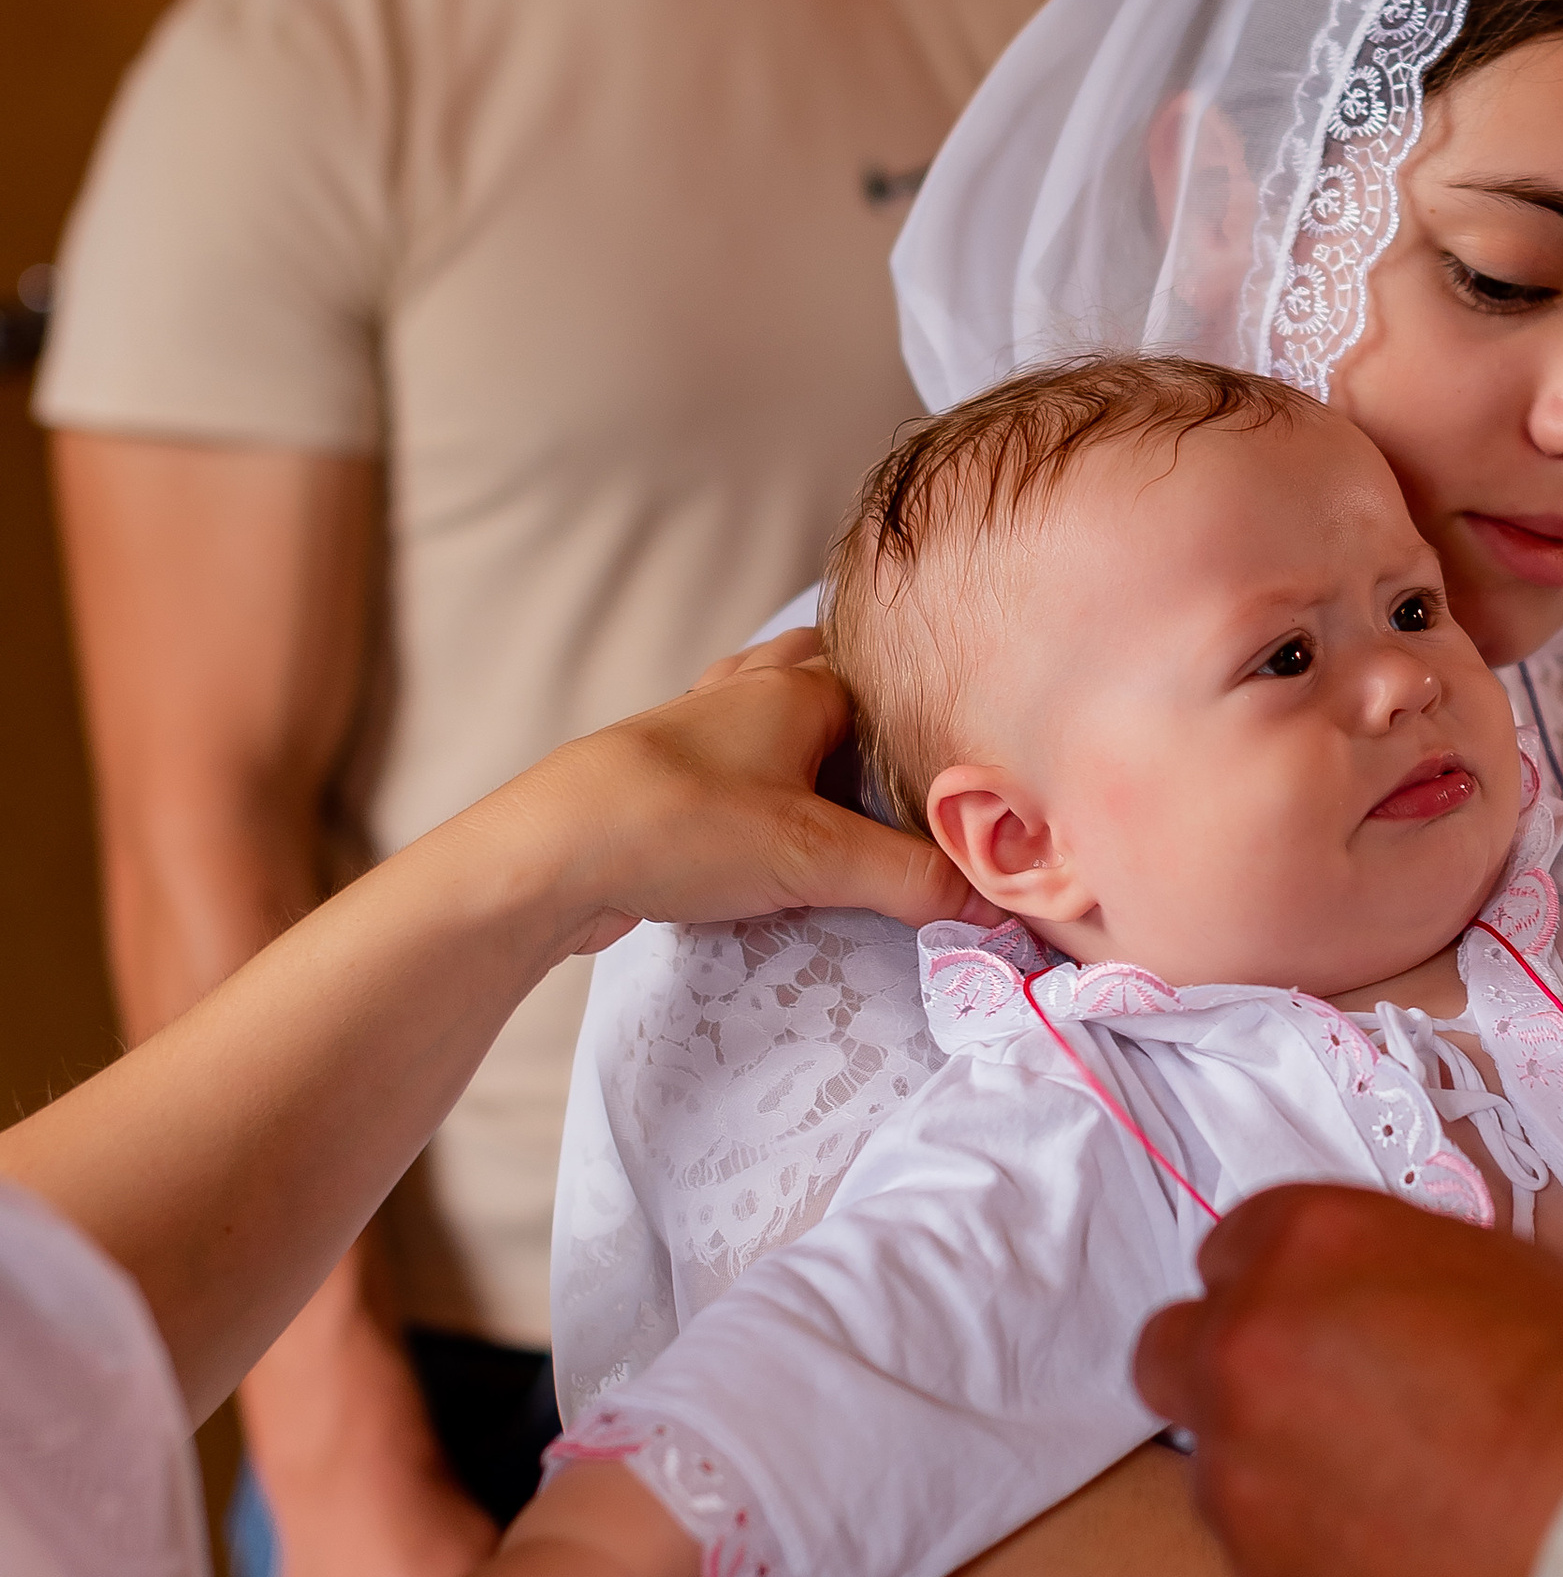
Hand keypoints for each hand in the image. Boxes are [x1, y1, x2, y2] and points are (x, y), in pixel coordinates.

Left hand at [480, 653, 973, 956]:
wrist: (552, 852)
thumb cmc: (688, 827)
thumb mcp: (820, 858)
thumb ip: (914, 878)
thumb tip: (995, 904)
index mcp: (797, 688)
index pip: (889, 683)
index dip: (931, 716)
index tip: (971, 756)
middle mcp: (748, 691)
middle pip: (824, 673)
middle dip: (868, 706)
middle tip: (913, 754)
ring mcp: (697, 727)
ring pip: (769, 708)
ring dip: (806, 731)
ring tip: (846, 773)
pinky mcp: (660, 774)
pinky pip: (729, 755)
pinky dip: (759, 770)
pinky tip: (765, 806)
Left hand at [1137, 1189, 1562, 1576]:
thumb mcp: (1516, 1280)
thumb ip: (1406, 1284)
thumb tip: (1388, 1316)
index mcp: (1311, 1248)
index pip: (1234, 1248)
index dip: (1290, 1288)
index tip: (1336, 1323)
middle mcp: (1249, 1356)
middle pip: (1176, 1352)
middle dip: (1237, 1375)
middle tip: (1332, 1412)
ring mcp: (1246, 1487)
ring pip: (1218, 1471)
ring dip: (1281, 1480)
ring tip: (1402, 1512)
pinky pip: (1267, 1572)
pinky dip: (1320, 1571)